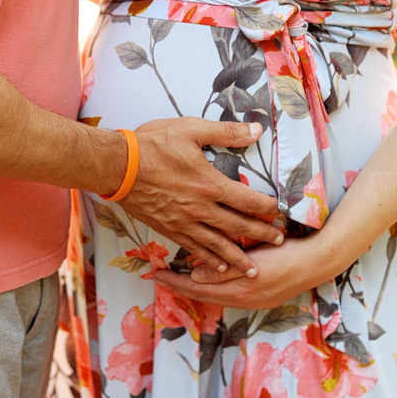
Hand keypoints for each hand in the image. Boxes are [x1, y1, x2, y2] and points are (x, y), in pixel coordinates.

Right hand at [122, 116, 284, 273]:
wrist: (117, 166)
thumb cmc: (152, 145)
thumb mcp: (190, 129)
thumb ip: (225, 132)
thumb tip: (255, 130)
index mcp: (210, 184)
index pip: (248, 200)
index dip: (267, 208)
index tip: (279, 212)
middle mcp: (201, 209)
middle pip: (238, 227)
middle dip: (261, 235)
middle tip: (278, 241)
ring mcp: (184, 222)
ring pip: (218, 245)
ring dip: (238, 257)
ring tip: (253, 268)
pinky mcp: (169, 229)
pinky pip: (194, 249)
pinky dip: (209, 259)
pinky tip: (218, 266)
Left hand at [156, 234, 333, 309]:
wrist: (317, 262)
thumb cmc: (285, 255)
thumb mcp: (252, 261)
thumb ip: (223, 270)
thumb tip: (195, 275)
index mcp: (237, 291)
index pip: (197, 289)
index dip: (175, 282)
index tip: (156, 274)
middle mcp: (242, 300)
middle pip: (204, 295)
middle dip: (182, 286)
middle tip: (162, 276)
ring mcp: (253, 300)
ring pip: (216, 294)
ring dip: (198, 287)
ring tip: (182, 276)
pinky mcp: (262, 295)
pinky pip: (229, 293)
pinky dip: (214, 286)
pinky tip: (212, 278)